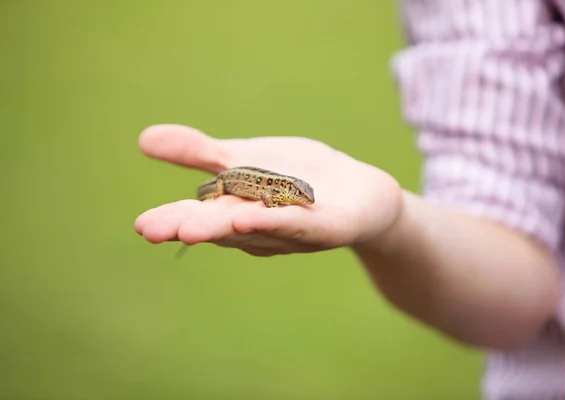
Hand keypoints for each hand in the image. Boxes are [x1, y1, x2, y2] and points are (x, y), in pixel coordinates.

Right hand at [134, 124, 403, 255]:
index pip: (200, 215)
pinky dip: (275, 221)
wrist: (359, 193)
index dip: (172, 220)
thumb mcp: (244, 159)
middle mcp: (260, 226)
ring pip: (256, 228)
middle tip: (149, 230)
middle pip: (221, 227)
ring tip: (191, 230)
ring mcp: (293, 230)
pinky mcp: (328, 227)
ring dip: (224, 229)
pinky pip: (301, 224)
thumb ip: (199, 152)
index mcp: (237, 210)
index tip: (141, 226)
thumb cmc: (298, 178)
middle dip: (187, 227)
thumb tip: (142, 139)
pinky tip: (250, 219)